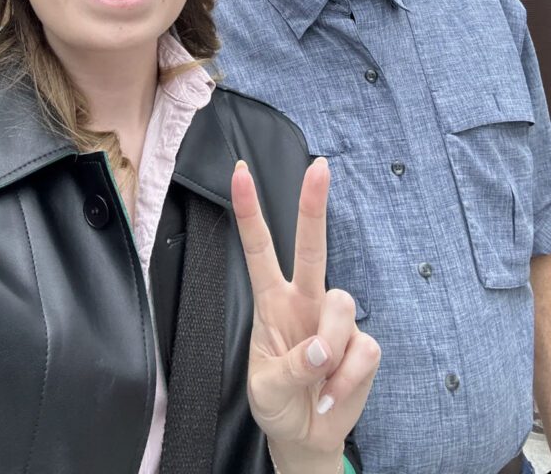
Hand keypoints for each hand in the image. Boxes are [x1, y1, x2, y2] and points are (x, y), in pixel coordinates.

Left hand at [231, 157, 379, 471]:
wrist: (307, 437)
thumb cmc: (278, 404)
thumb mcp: (266, 390)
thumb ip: (290, 368)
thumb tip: (321, 348)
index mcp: (272, 302)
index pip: (259, 249)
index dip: (249, 211)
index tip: (239, 173)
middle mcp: (305, 301)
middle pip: (312, 246)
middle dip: (314, 205)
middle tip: (319, 166)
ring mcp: (336, 321)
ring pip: (341, 307)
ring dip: (330, 351)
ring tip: (317, 382)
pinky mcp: (363, 345)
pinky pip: (363, 350)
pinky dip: (347, 380)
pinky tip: (333, 393)